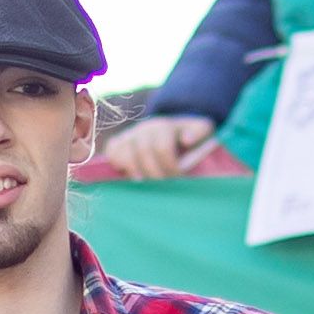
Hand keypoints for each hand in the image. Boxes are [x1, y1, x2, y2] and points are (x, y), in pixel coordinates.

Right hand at [91, 115, 215, 180]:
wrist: (172, 130)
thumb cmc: (190, 136)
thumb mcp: (202, 129)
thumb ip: (199, 131)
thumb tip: (187, 141)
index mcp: (164, 126)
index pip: (162, 148)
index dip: (170, 167)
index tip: (179, 179)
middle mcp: (144, 128)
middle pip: (143, 153)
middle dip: (155, 174)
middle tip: (164, 187)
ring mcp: (129, 135)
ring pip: (124, 153)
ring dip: (135, 172)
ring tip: (146, 185)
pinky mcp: (118, 143)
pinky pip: (111, 152)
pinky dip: (118, 164)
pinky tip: (130, 176)